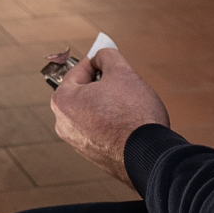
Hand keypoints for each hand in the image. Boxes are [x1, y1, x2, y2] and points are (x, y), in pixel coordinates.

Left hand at [50, 47, 170, 187]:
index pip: (78, 71)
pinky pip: (100, 131)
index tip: (107, 59)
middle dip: (102, 86)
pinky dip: (111, 124)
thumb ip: (107, 56)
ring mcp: (78, 143)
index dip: (96, 62)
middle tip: (121, 82)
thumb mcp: (122, 72)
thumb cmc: (134, 116)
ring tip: (128, 105)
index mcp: (63, 101)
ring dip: (107, 105)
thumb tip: (102, 56)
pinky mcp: (93, 156)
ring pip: (92, 112)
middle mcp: (64, 124)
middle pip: (84, 93)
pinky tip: (128, 124)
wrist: (150, 155)